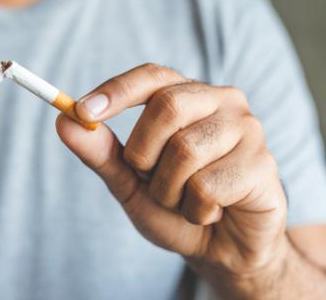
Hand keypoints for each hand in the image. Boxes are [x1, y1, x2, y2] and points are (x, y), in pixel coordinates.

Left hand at [56, 63, 287, 290]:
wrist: (220, 248)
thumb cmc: (175, 204)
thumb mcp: (129, 180)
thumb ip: (100, 151)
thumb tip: (63, 121)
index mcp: (188, 95)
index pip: (151, 76)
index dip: (116, 91)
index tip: (81, 111)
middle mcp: (221, 101)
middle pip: (167, 107)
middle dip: (143, 153)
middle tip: (150, 178)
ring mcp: (247, 129)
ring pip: (185, 151)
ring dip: (168, 190)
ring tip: (184, 199)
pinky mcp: (262, 164)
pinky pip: (207, 186)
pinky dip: (194, 209)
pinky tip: (209, 212)